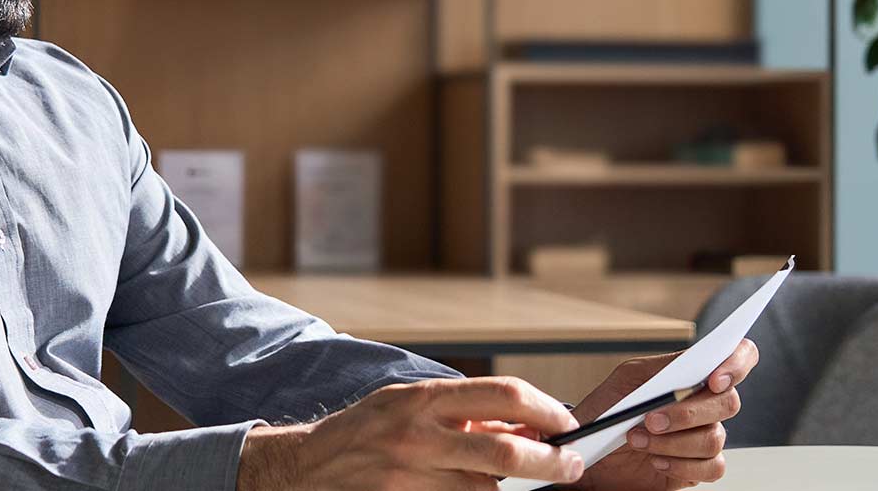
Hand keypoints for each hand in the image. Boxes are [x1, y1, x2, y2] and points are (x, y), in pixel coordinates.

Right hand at [238, 376, 586, 489]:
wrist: (303, 469)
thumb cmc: (365, 432)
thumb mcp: (409, 405)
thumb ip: (461, 412)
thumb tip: (526, 424)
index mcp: (425, 399)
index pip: (505, 395)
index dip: (547, 411)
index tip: (568, 426)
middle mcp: (419, 436)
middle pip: (506, 453)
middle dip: (551, 463)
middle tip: (573, 467)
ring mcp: (410, 476)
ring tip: (528, 486)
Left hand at [567, 339, 759, 489]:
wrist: (592, 452)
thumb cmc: (608, 411)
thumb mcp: (627, 379)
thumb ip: (661, 368)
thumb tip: (688, 367)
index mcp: (694, 374)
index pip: (739, 356)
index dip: (737, 364)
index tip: (714, 380)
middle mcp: (705, 403)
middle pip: (728, 402)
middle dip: (687, 413)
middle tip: (651, 419)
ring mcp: (705, 435)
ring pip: (714, 438)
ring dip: (672, 441)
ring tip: (637, 440)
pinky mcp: (699, 467)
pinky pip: (712, 467)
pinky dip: (680, 465)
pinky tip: (656, 461)